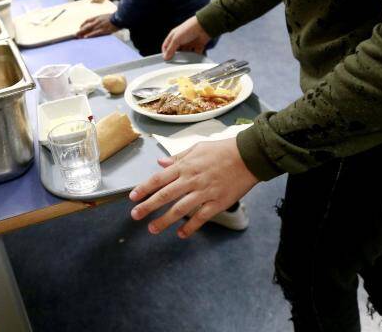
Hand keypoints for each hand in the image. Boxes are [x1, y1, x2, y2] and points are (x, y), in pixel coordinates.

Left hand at [76, 14, 116, 37]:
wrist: (119, 18)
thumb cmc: (114, 17)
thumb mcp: (106, 16)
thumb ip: (101, 19)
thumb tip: (99, 22)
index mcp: (98, 17)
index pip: (88, 20)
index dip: (83, 24)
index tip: (80, 27)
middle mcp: (97, 21)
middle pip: (87, 26)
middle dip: (81, 30)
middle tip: (76, 34)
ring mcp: (100, 26)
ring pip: (89, 30)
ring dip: (83, 33)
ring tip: (78, 37)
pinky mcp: (103, 30)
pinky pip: (95, 33)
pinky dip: (90, 35)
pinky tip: (86, 37)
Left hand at [129, 139, 258, 238]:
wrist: (248, 156)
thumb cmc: (222, 150)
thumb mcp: (197, 148)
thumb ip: (177, 158)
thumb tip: (160, 163)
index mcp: (185, 166)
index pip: (159, 178)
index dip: (144, 188)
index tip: (133, 197)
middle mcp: (192, 180)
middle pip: (165, 195)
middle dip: (148, 207)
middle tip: (135, 215)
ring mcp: (205, 192)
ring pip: (180, 209)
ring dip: (165, 221)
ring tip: (153, 229)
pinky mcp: (218, 203)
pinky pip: (201, 217)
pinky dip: (190, 227)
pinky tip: (181, 234)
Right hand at [162, 16, 211, 59]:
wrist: (203, 27)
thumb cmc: (189, 28)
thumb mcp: (176, 39)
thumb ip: (170, 49)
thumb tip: (166, 57)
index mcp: (174, 36)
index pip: (166, 45)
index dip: (165, 52)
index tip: (166, 59)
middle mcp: (181, 39)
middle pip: (176, 50)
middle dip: (176, 56)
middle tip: (176, 61)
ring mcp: (190, 42)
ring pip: (186, 53)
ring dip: (186, 56)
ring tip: (186, 59)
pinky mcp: (198, 45)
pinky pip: (196, 53)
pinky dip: (196, 56)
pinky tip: (194, 58)